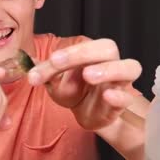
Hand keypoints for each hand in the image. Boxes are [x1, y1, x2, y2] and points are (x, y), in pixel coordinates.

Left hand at [27, 38, 141, 129]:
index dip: (70, 51)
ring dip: (110, 69)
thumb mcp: (55, 82)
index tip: (52, 61)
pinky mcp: (120, 105)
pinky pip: (127, 97)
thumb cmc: (74, 91)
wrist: (85, 114)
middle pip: (108, 48)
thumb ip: (45, 73)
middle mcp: (110, 63)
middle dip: (84, 53)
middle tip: (59, 63)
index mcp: (93, 54)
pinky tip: (107, 96)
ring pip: (130, 67)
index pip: (87, 45)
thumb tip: (29, 68)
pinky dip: (119, 96)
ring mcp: (118, 83)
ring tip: (89, 75)